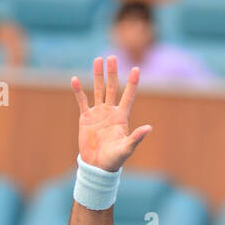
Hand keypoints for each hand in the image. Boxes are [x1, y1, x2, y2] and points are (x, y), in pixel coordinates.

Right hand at [71, 56, 151, 172]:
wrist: (97, 167)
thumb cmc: (114, 160)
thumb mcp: (127, 148)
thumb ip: (136, 137)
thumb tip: (149, 128)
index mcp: (121, 117)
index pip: (128, 96)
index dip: (132, 83)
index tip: (137, 68)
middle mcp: (110, 112)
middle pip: (112, 88)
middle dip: (112, 73)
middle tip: (112, 57)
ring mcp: (98, 113)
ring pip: (98, 90)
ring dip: (98, 75)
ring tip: (98, 60)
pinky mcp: (86, 118)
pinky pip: (82, 101)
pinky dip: (78, 91)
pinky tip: (75, 79)